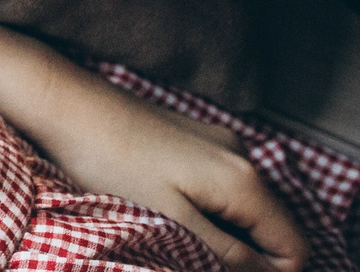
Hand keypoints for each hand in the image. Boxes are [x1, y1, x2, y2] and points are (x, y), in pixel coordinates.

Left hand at [23, 80, 304, 271]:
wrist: (65, 104)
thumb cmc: (109, 163)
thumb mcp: (172, 221)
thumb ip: (227, 254)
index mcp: (244, 181)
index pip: (294, 247)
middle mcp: (241, 155)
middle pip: (273, 228)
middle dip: (247, 257)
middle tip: (193, 259)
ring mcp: (218, 142)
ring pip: (246, 209)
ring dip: (224, 235)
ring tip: (177, 238)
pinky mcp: (194, 138)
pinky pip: (222, 187)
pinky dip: (208, 210)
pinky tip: (168, 211)